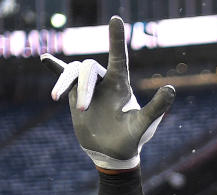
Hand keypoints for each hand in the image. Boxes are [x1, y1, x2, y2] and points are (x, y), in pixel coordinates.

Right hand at [41, 17, 174, 169]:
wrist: (113, 153)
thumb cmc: (132, 138)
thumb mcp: (144, 124)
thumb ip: (157, 108)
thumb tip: (171, 88)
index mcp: (121, 85)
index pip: (118, 57)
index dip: (116, 39)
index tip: (115, 19)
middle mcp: (105, 82)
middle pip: (88, 68)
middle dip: (83, 87)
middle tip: (82, 110)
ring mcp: (89, 88)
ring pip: (73, 72)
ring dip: (64, 83)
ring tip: (56, 97)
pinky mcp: (74, 95)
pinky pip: (64, 77)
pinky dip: (56, 69)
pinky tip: (45, 59)